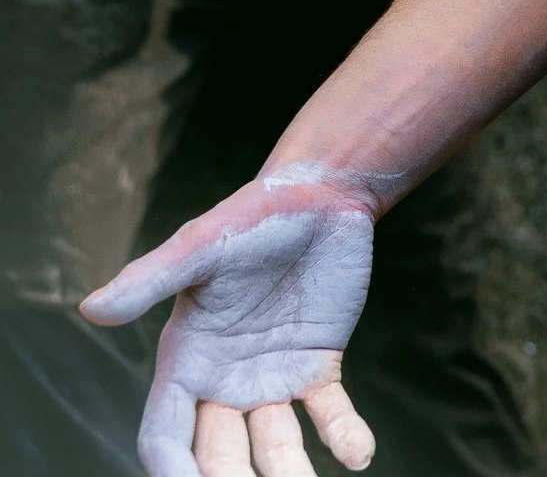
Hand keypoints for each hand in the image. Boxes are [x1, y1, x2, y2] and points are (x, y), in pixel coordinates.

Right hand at [80, 168, 378, 476]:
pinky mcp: (318, 366)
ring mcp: (272, 378)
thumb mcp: (202, 245)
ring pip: (276, 447)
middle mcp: (225, 380)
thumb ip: (150, 278)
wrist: (322, 193)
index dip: (173, 471)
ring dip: (291, 474)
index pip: (166, 436)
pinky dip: (344, 438)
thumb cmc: (255, 213)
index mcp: (188, 359)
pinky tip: (360, 453)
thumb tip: (90, 309)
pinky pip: (329, 415)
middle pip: (218, 456)